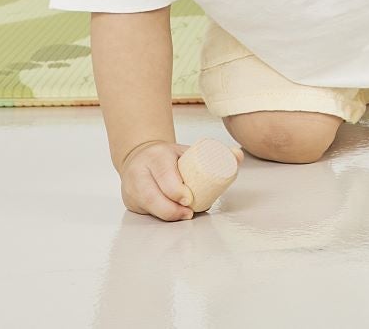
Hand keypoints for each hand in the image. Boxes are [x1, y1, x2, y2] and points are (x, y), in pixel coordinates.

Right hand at [117, 138, 241, 221]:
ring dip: (165, 215)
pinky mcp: (130, 202)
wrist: (139, 155)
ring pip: (146, 206)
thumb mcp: (187, 150)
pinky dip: (158, 216)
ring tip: (183, 216)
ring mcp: (131, 188)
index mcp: (156, 156)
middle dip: (170, 209)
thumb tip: (238, 156)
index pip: (164, 174)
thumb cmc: (169, 156)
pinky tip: (169, 218)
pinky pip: (144, 212)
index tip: (189, 199)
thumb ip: (215, 153)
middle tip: (189, 213)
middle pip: (151, 195)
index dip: (175, 190)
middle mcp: (140, 172)